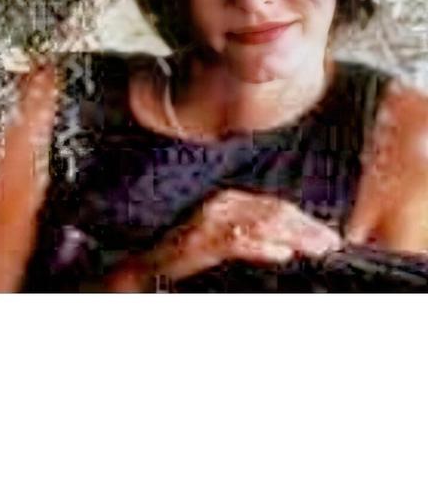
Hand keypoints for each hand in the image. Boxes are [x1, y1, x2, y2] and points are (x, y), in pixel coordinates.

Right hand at [126, 190, 341, 286]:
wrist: (142, 272)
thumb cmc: (182, 262)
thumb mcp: (220, 243)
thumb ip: (248, 239)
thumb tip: (287, 250)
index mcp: (226, 203)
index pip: (273, 208)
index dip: (304, 221)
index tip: (330, 235)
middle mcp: (218, 206)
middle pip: (272, 212)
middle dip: (306, 228)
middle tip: (333, 243)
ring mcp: (207, 223)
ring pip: (260, 225)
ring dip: (293, 237)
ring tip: (318, 249)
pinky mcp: (199, 243)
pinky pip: (236, 242)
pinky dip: (262, 248)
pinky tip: (282, 255)